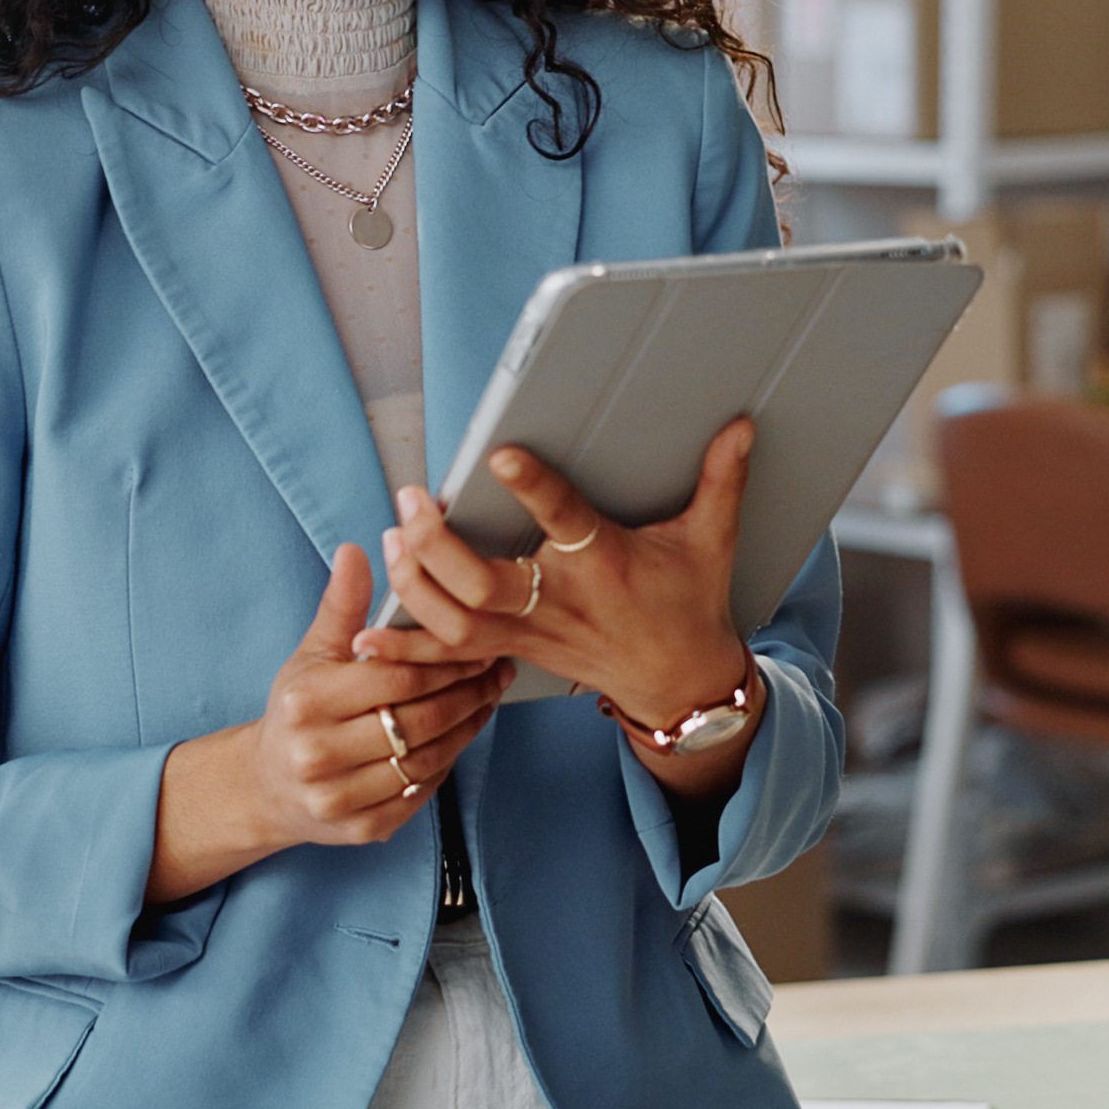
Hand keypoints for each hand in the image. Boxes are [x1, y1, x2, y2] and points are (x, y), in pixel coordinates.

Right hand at [147, 543, 504, 902]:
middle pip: (418, 721)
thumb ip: (341, 605)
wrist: (268, 785)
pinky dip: (447, 764)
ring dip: (467, 728)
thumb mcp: (313, 653)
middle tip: (495, 671)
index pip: (395, 677)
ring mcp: (338, 797)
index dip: (443, 661)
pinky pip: (421, 794)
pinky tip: (459, 737)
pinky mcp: (360, 829)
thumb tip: (356, 551)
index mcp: (307, 702)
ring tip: (486, 699)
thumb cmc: (298, 710)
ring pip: (427, 760)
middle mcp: (317, 753)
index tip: (476, 645)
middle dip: (467, 693)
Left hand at [385, 417, 763, 798]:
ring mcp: (532, 634)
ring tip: (392, 538)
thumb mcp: (712, 540)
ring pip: (457, 623)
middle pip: (485, 584)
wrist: (680, 682)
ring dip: (415, 585)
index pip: (565, 520)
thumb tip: (741, 425)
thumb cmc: (689, 603)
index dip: (533, 487)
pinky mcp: (514, 652)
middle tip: (413, 499)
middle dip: (440, 544)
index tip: (499, 453)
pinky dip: (409, 647)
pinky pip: (451, 658)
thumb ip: (720, 480)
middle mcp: (561, 601)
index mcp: (605, 563)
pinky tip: (367, 632)